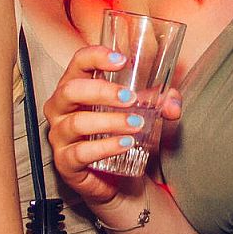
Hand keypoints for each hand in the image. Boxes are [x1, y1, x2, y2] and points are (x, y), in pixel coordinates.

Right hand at [43, 43, 179, 206]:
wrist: (115, 177)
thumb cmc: (119, 133)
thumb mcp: (141, 111)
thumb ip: (160, 103)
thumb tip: (173, 105)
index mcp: (75, 86)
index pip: (78, 62)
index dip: (96, 56)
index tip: (122, 60)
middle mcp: (60, 108)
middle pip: (71, 90)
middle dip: (102, 91)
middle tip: (131, 98)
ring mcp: (59, 136)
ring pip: (77, 123)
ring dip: (110, 121)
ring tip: (136, 123)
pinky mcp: (65, 162)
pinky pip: (80, 152)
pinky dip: (105, 147)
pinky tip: (126, 144)